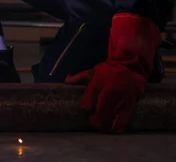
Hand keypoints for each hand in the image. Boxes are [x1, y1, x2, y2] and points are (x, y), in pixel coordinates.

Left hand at [65, 13, 160, 132]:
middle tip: (93, 124)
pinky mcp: (130, 103)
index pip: (88, 100)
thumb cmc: (108, 70)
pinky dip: (119, 124)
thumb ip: (79, 77)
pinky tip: (115, 129)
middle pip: (100, 110)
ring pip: (111, 115)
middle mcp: (108, 92)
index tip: (85, 111)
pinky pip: (124, 116)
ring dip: (106, 123)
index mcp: (97, 84)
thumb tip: (67, 80)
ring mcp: (120, 98)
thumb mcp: (93, 71)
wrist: (130, 68)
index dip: (85, 108)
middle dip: (96, 119)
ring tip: (102, 128)